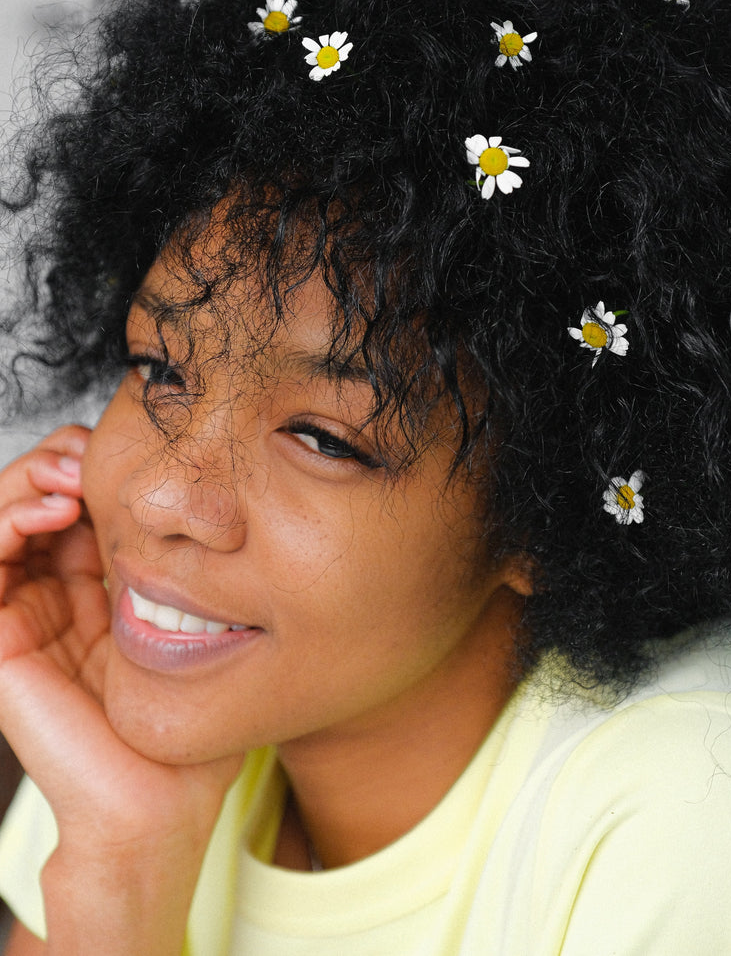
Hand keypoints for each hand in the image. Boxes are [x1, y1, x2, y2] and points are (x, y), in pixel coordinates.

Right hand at [0, 425, 241, 953]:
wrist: (161, 804)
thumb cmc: (186, 725)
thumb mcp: (188, 624)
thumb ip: (173, 569)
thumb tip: (186, 499)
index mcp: (89, 595)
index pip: (70, 510)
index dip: (83, 469)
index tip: (116, 450)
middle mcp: (49, 601)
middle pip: (31, 506)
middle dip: (51, 466)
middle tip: (84, 455)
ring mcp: (21, 620)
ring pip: (2, 524)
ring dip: (26, 484)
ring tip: (69, 477)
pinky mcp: (2, 644)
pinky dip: (7, 524)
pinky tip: (50, 511)